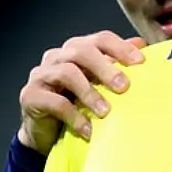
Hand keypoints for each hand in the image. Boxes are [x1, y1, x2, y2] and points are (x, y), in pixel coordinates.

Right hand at [17, 31, 146, 154]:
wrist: (46, 132)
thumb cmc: (77, 103)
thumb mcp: (99, 83)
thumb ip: (116, 63)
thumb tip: (141, 43)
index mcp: (77, 48)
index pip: (100, 39)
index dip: (120, 47)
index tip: (140, 62)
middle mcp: (57, 56)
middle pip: (82, 51)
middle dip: (105, 68)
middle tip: (124, 87)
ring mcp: (41, 74)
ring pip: (67, 73)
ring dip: (90, 93)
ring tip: (106, 112)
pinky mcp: (30, 95)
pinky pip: (55, 102)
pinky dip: (75, 116)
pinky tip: (88, 130)